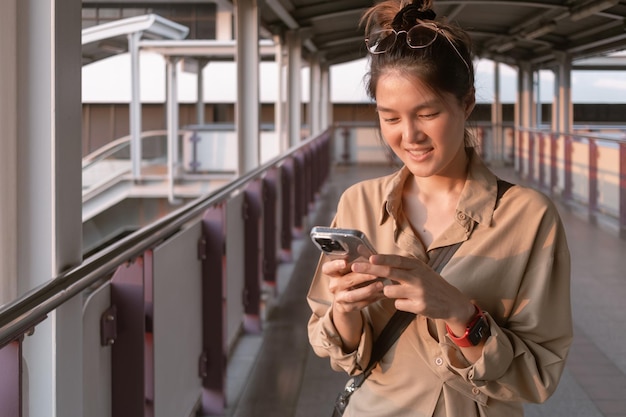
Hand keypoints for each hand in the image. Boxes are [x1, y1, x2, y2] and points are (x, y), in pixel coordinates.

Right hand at [322, 258, 385, 351]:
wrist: (348, 299)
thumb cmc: (352, 276)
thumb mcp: (353, 267)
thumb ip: (358, 258)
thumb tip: (362, 247)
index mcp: (332, 272)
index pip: (328, 268)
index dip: (335, 265)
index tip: (345, 261)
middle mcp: (333, 285)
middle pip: (346, 281)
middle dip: (362, 276)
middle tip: (376, 272)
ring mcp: (339, 298)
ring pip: (353, 295)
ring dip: (368, 290)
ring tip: (381, 284)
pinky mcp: (346, 308)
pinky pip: (360, 304)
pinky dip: (372, 299)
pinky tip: (382, 294)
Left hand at [351, 254, 474, 325]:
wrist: (451, 301)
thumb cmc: (429, 283)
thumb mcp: (418, 270)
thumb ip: (398, 265)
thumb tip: (371, 256)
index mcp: (416, 265)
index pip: (397, 260)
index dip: (382, 259)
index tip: (368, 257)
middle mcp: (418, 277)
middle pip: (390, 272)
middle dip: (370, 269)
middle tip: (354, 268)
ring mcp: (419, 292)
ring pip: (390, 291)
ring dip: (389, 292)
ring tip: (402, 292)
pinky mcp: (419, 306)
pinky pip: (398, 304)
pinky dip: (400, 303)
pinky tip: (410, 302)